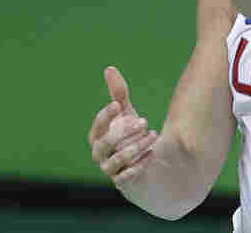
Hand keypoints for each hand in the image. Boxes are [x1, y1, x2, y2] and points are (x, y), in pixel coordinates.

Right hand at [88, 66, 158, 185]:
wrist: (143, 161)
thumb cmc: (130, 134)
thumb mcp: (126, 113)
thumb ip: (118, 93)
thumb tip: (109, 68)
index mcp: (98, 135)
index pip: (97, 125)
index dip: (105, 115)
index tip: (118, 105)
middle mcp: (100, 153)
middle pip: (105, 143)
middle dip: (124, 131)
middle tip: (144, 121)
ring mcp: (110, 168)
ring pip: (117, 160)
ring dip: (135, 147)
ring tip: (153, 134)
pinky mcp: (122, 181)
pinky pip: (126, 176)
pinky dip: (139, 165)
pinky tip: (152, 154)